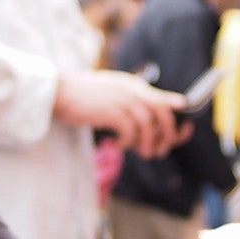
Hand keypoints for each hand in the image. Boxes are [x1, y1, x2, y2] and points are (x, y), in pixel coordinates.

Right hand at [53, 69, 189, 158]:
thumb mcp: (116, 93)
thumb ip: (137, 100)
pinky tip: (116, 145)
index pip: (166, 103)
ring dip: (147, 143)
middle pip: (163, 115)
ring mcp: (122, 100)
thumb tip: (163, 113)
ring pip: (147, 125)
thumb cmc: (85, 96)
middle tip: (159, 151)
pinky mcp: (110, 111)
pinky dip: (126, 142)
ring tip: (142, 152)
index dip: (177, 123)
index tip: (179, 136)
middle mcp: (132, 91)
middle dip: (167, 136)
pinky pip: (129, 131)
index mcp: (135, 86)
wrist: (59, 91)